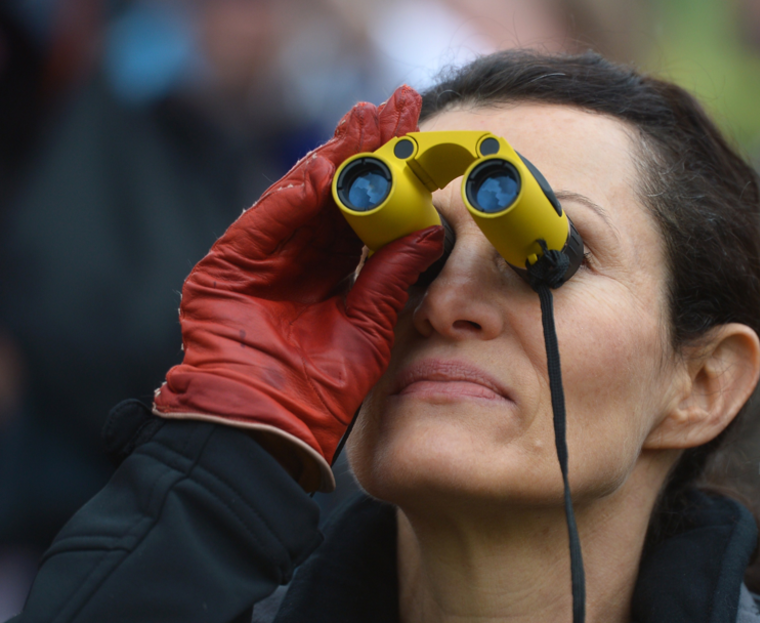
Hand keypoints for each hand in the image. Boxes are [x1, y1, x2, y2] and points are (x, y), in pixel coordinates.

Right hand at [153, 86, 442, 490]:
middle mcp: (296, 259)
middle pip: (332, 192)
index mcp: (329, 274)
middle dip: (364, 150)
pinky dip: (294, 195)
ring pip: (300, 196)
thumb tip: (431, 229)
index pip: (360, 212)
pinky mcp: (227, 267)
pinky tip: (327, 166)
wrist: (269, 430)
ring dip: (334, 158)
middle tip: (394, 108)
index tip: (414, 137)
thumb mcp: (368, 324)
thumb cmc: (320, 391)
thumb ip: (392, 275)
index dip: (386, 174)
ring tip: (368, 124)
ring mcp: (259, 259)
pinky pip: (265, 221)